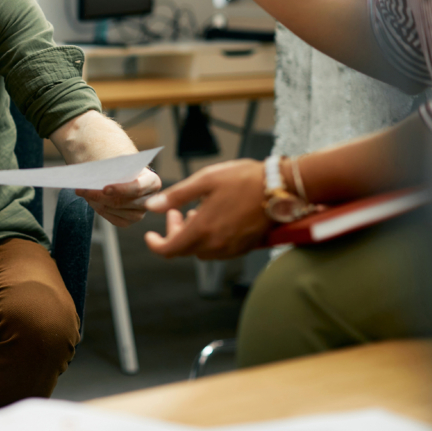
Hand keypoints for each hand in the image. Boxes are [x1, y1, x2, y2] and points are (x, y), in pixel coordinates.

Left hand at [76, 168, 161, 227]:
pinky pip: (115, 219)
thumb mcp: (118, 162)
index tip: (104, 188)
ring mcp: (140, 212)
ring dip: (97, 202)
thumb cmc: (121, 166)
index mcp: (152, 181)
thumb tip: (93, 174)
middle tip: (82, 188)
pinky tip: (93, 201)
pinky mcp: (130, 220)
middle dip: (99, 195)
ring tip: (85, 193)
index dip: (120, 189)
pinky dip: (101, 210)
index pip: (138, 187)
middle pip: (123, 202)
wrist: (121, 174)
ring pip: (116, 211)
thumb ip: (110, 166)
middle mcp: (150, 199)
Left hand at [142, 159, 273, 258]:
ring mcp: (233, 248)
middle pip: (184, 250)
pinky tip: (214, 219)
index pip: (169, 250)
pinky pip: (219, 250)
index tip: (150, 234)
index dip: (155, 244)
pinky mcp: (246, 247)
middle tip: (175, 211)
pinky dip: (210, 239)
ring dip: (192, 236)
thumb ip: (176, 196)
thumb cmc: (242, 179)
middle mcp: (217, 245)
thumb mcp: (204, 180)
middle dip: (174, 233)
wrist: (281, 186)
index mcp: (203, 230)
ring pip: (202, 251)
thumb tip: (152, 206)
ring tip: (196, 212)